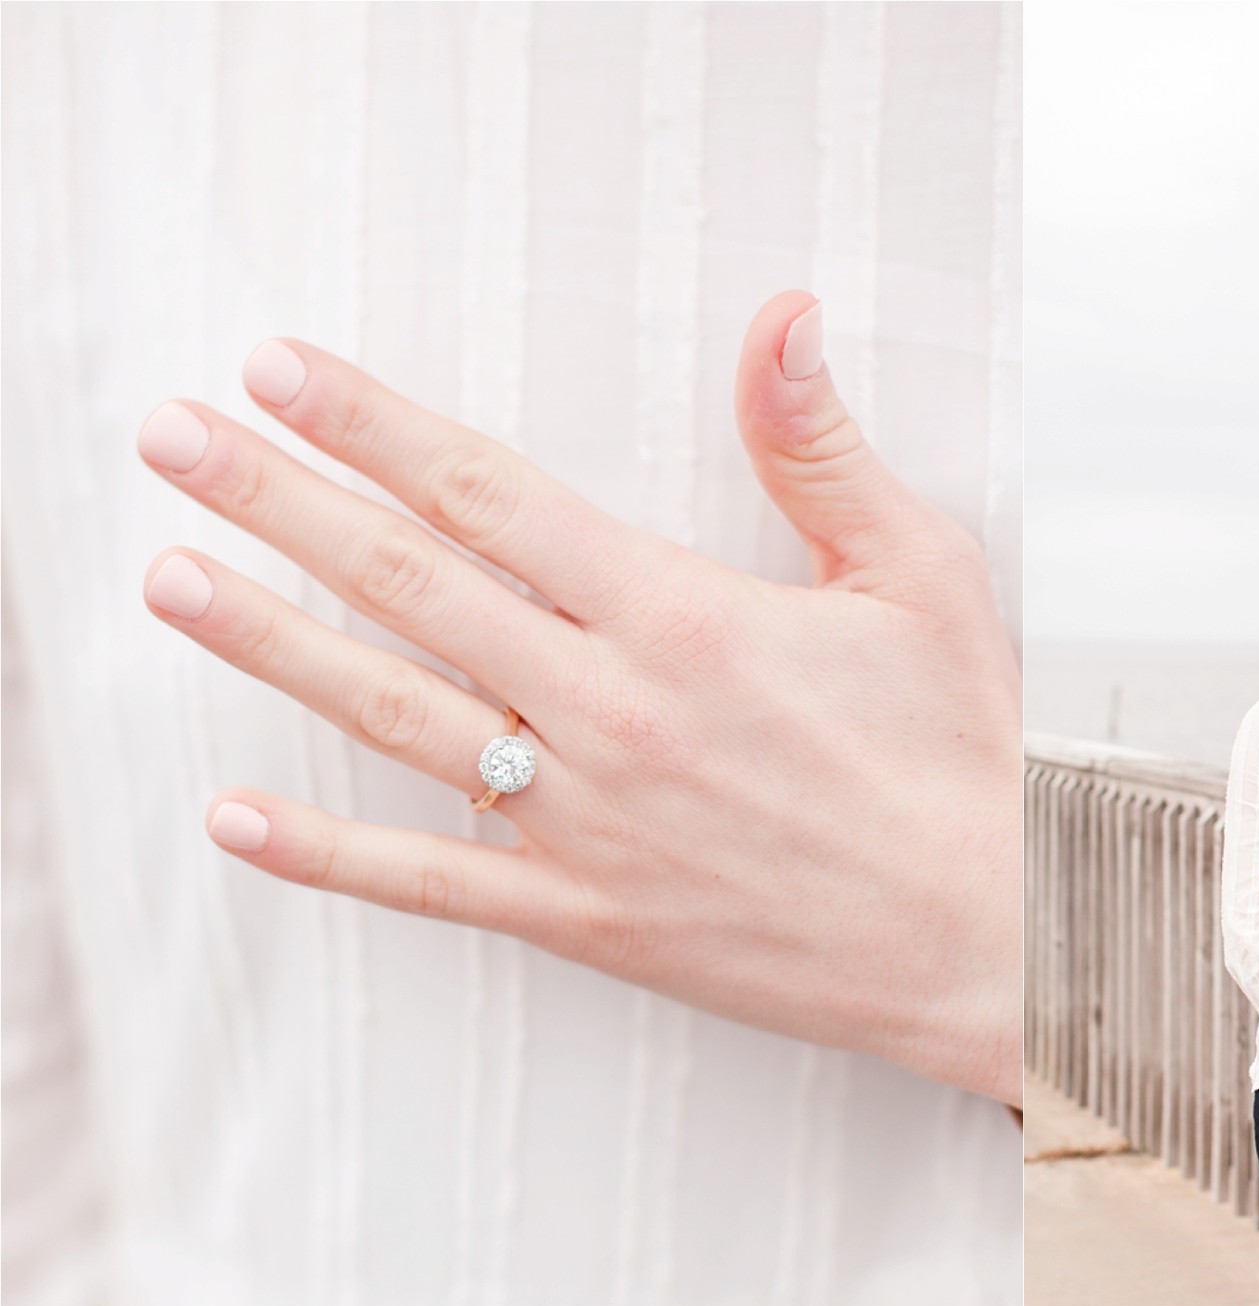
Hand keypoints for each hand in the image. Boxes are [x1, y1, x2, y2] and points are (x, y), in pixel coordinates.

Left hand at [137, 292, 1020, 1104]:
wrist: (989, 935)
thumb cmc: (959, 756)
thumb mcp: (917, 575)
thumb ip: (820, 447)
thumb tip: (780, 320)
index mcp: (686, 618)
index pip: (489, 496)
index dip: (374, 425)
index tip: (282, 372)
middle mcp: (612, 714)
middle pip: (410, 585)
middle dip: (278, 500)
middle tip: (176, 439)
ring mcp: (588, 822)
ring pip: (395, 716)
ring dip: (271, 642)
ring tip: (171, 578)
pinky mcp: (589, 917)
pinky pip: (431, 882)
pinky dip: (327, 852)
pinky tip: (238, 817)